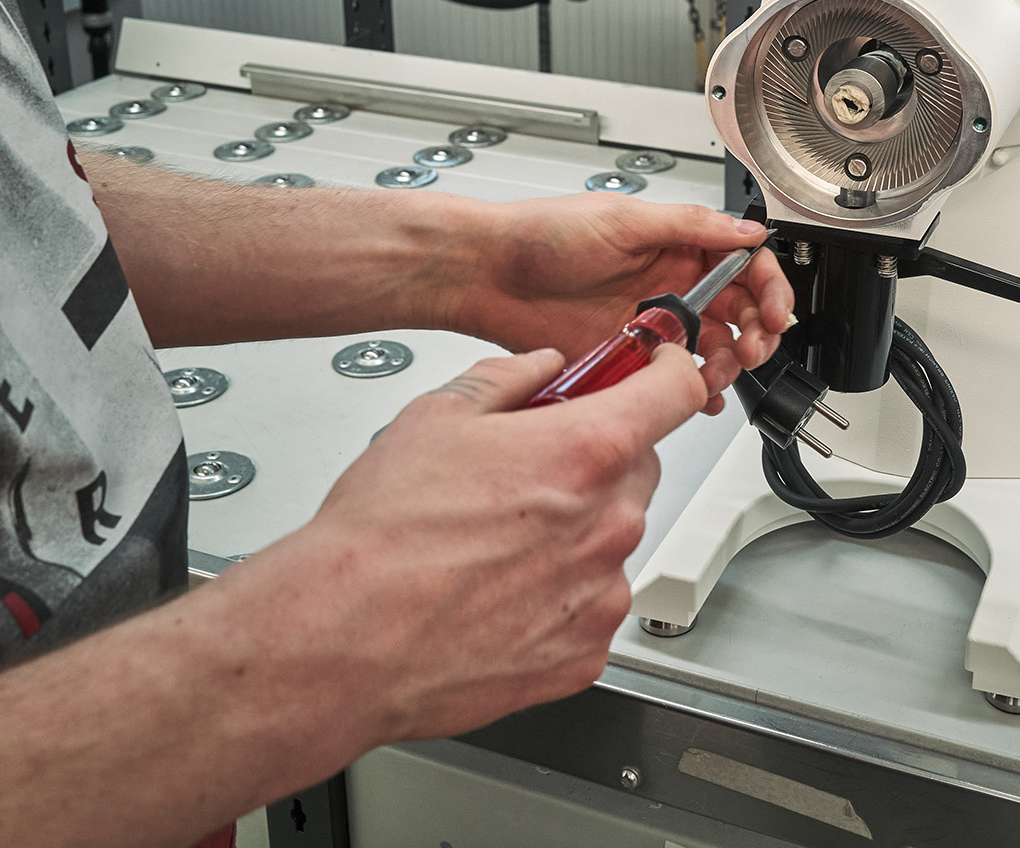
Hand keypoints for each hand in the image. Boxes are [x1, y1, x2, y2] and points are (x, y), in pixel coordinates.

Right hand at [230, 344, 706, 743]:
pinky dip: (560, 597)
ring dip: (576, 532)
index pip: (676, 391)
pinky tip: (498, 593)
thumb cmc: (381, 537)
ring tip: (495, 544)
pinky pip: (592, 606)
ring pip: (613, 539)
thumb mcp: (436, 416)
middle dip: (598, 459)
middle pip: (640, 468)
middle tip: (531, 469)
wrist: (343, 639)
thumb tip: (539, 367)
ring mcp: (601, 594)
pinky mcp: (584, 653)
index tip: (656, 371)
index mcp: (585, 452)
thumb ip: (507, 378)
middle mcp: (608, 523)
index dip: (668, 371)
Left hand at [443, 195, 792, 412]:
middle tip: (753, 347)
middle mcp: (668, 283)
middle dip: (757, 330)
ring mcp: (649, 322)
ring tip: (719, 373)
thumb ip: (690, 227)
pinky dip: (692, 391)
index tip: (775, 309)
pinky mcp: (627, 356)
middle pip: (738, 310)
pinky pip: (671, 378)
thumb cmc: (542, 234)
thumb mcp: (624, 219)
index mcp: (675, 245)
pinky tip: (698, 395)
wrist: (488, 275)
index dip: (768, 287)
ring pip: (711, 348)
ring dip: (727, 363)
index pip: (742, 265)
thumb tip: (746, 231)